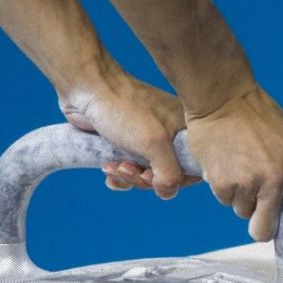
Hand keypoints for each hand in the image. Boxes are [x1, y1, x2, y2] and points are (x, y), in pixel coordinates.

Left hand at [57, 63, 199, 198]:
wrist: (87, 89)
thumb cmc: (123, 109)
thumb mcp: (154, 144)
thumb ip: (170, 173)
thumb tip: (167, 192)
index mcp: (186, 130)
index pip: (194, 168)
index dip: (176, 180)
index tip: (155, 177)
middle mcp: (171, 134)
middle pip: (168, 175)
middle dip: (144, 179)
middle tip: (128, 168)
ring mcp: (149, 138)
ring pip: (147, 174)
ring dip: (129, 176)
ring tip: (114, 166)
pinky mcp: (128, 142)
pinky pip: (131, 168)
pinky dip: (119, 173)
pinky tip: (108, 167)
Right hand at [183, 80, 282, 281]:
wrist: (223, 94)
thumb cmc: (256, 117)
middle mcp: (279, 180)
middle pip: (263, 229)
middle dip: (254, 223)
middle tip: (250, 197)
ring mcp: (252, 182)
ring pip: (240, 211)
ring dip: (237, 194)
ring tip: (238, 162)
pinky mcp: (225, 182)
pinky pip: (223, 197)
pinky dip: (221, 184)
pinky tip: (224, 160)